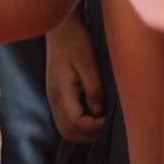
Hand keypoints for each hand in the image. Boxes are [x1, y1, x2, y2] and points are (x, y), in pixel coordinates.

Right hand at [45, 11, 104, 142]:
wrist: (60, 28)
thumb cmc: (75, 41)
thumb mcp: (88, 63)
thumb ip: (93, 89)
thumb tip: (99, 112)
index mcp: (61, 90)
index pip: (75, 122)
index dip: (94, 127)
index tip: (110, 120)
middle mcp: (53, 97)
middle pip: (68, 131)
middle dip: (89, 135)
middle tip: (107, 126)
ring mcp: (53, 96)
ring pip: (65, 128)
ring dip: (84, 132)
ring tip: (101, 123)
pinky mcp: (56, 94)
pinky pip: (65, 118)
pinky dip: (79, 124)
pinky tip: (93, 115)